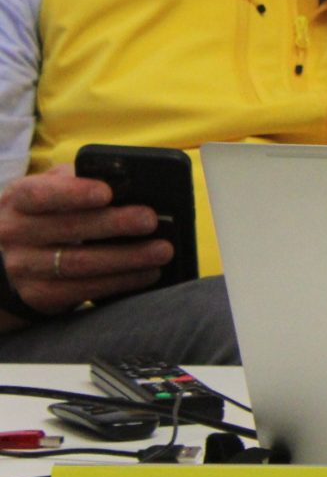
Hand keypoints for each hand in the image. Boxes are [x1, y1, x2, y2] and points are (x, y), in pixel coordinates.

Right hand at [0, 166, 171, 317]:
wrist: (5, 260)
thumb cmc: (41, 214)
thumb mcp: (45, 191)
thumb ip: (75, 180)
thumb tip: (124, 181)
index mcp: (18, 200)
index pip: (41, 194)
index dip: (74, 193)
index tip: (107, 192)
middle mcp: (15, 233)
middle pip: (68, 229)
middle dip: (114, 224)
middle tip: (150, 220)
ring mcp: (24, 267)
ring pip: (79, 264)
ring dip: (126, 259)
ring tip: (162, 250)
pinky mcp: (39, 296)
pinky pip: (83, 290)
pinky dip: (120, 282)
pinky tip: (147, 273)